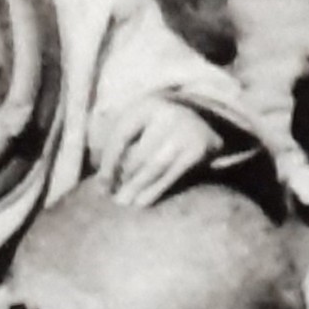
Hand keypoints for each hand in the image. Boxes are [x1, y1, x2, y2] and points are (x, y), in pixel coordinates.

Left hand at [96, 96, 219, 206]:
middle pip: (138, 153)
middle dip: (122, 177)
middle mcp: (168, 114)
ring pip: (154, 166)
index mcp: (147, 105)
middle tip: (111, 197)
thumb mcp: (142, 122)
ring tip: (123, 203)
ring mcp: (186, 130)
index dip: (109, 161)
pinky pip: (171, 175)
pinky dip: (155, 191)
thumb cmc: (161, 125)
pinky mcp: (198, 148)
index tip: (100, 183)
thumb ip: (122, 143)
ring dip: (136, 187)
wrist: (208, 120)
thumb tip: (100, 177)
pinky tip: (142, 202)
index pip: (121, 135)